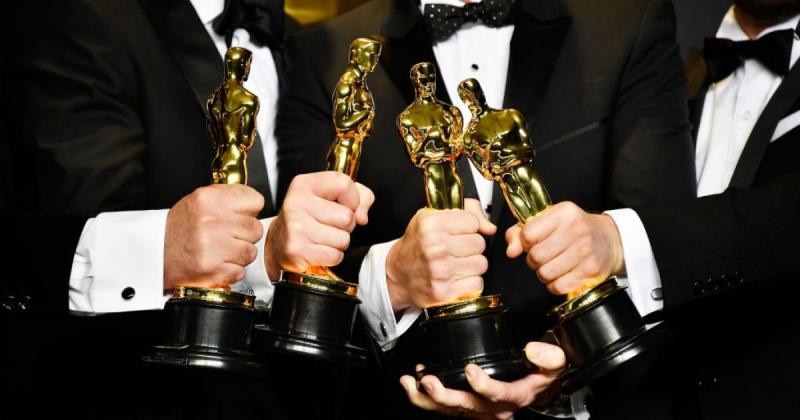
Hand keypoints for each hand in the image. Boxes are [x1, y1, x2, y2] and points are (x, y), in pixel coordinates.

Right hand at [164, 184, 264, 289]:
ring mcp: (213, 247)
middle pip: (256, 229)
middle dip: (244, 235)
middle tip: (226, 237)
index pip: (256, 201)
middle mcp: (212, 221)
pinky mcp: (214, 270)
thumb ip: (228, 198)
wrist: (153, 253)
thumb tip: (255, 203)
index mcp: (210, 199)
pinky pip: (240, 271)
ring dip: (239, 255)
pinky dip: (230, 271)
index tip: (239, 216)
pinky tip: (215, 263)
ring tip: (220, 251)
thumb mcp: (200, 201)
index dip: (249, 211)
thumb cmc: (179, 228)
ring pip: (251, 252)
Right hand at [264, 172, 374, 278]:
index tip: (342, 205)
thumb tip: (362, 216)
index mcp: (304, 184)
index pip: (345, 184)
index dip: (353, 199)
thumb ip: (360, 197)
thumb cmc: (309, 218)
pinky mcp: (296, 250)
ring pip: (343, 239)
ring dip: (338, 243)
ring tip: (321, 238)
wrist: (279, 243)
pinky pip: (335, 256)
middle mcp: (297, 203)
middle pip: (347, 216)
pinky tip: (318, 250)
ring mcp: (295, 227)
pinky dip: (332, 256)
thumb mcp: (332, 197)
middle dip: (345, 226)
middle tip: (327, 225)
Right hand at [386, 198, 494, 311]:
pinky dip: (469, 282)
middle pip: (479, 243)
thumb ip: (467, 211)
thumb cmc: (417, 246)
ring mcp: (440, 271)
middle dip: (471, 247)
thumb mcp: (432, 217)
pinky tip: (455, 278)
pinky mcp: (444, 292)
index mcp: (430, 224)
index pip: (472, 222)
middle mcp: (434, 247)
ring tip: (455, 264)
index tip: (456, 233)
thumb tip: (490, 228)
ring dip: (472, 265)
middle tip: (455, 250)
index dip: (468, 227)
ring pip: (481, 264)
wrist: (397, 276)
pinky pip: (476, 283)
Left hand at [400, 342, 565, 418]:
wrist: (539, 391)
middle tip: (430, 380)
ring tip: (411, 382)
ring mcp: (477, 410)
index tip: (471, 370)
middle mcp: (493, 408)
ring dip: (426, 397)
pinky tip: (415, 380)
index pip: (498, 395)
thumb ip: (548, 357)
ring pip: (448, 410)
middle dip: (444, 395)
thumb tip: (533, 349)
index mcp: (514, 397)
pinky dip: (425, 396)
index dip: (483, 385)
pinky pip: (443, 406)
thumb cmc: (542, 376)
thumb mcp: (555, 365)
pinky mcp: (466, 407)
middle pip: (466, 406)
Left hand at [506, 201, 623, 294]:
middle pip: (536, 256)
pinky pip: (558, 286)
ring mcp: (585, 251)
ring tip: (553, 265)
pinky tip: (562, 275)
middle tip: (543, 256)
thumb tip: (511, 251)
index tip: (533, 242)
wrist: (609, 239)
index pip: (528, 233)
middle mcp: (576, 230)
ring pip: (545, 273)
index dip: (525, 242)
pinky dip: (555, 284)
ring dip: (544, 273)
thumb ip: (521, 232)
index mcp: (563, 213)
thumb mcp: (549, 220)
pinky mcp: (590, 270)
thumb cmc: (574, 229)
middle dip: (534, 260)